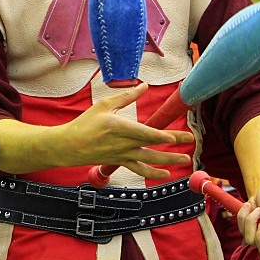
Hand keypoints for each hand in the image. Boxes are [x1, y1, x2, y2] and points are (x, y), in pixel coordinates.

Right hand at [66, 82, 191, 178]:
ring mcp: (122, 155)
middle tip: (190, 141)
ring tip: (185, 159)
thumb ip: (126, 96)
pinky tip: (165, 174)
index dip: (161, 136)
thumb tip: (143, 86)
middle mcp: (123, 143)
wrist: (69, 145)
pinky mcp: (120, 162)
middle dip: (173, 144)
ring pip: (149, 160)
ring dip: (169, 160)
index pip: (144, 133)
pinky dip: (153, 173)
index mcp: (118, 127)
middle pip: (152, 145)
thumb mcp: (104, 105)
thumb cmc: (85, 123)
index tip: (175, 137)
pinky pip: (139, 169)